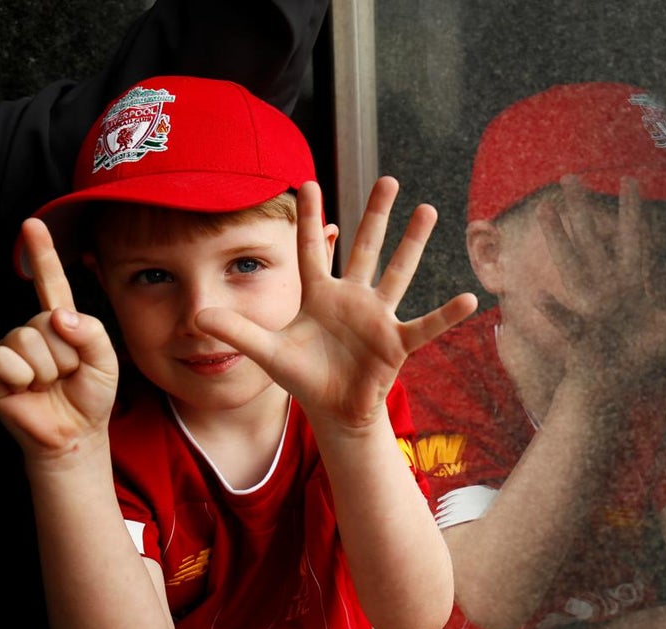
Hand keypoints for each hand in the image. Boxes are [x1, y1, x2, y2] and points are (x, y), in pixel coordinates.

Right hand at [0, 218, 118, 455]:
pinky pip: (7, 360)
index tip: (34, 223)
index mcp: (61, 322)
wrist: (75, 433)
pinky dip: (24, 379)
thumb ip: (92, 332)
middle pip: (48, 319)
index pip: (51, 282)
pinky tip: (28, 390)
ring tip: (50, 384)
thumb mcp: (106, 361)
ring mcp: (11, 348)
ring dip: (49, 369)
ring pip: (29, 340)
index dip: (41, 253)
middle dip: (67, 354)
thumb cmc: (90, 396)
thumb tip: (59, 316)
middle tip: (67, 376)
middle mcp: (33, 329)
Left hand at [196, 176, 476, 429]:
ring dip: (413, 243)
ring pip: (398, 272)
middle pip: (366, 248)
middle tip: (389, 181)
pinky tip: (469, 299)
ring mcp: (377, 317)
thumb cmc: (305, 377)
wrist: (334, 410)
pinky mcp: (396, 342)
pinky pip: (425, 325)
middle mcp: (352, 298)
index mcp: (319, 295)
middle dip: (376, 215)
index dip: (308, 218)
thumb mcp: (267, 351)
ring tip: (428, 210)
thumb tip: (196, 315)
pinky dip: (446, 315)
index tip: (307, 181)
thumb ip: (238, 330)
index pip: (312, 249)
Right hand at [535, 175, 665, 386]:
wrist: (609, 387)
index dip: (632, 211)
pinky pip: (567, 321)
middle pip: (592, 240)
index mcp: (628, 284)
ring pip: (572, 265)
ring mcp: (590, 307)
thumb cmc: (635, 357)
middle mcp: (605, 288)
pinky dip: (555, 310)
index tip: (631, 180)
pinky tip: (539, 296)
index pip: (632, 240)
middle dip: (582, 209)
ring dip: (558, 238)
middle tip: (570, 176)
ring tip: (544, 210)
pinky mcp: (580, 334)